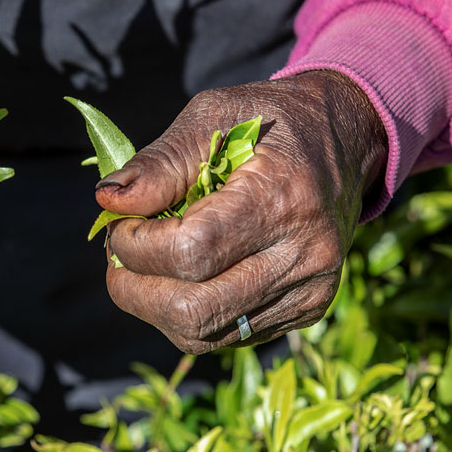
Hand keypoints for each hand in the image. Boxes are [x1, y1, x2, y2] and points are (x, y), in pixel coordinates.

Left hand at [95, 71, 386, 353]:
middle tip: (118, 252)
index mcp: (282, 199)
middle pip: (193, 310)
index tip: (119, 222)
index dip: (136, 246)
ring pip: (203, 335)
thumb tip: (107, 201)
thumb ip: (159, 162)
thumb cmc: (269, 122)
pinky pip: (225, 336)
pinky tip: (180, 276)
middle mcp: (303, 257)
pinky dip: (186, 313)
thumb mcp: (212, 116)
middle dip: (134, 288)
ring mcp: (309, 292)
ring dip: (153, 306)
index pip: (190, 252)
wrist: (345, 142)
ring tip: (143, 264)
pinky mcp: (306, 312)